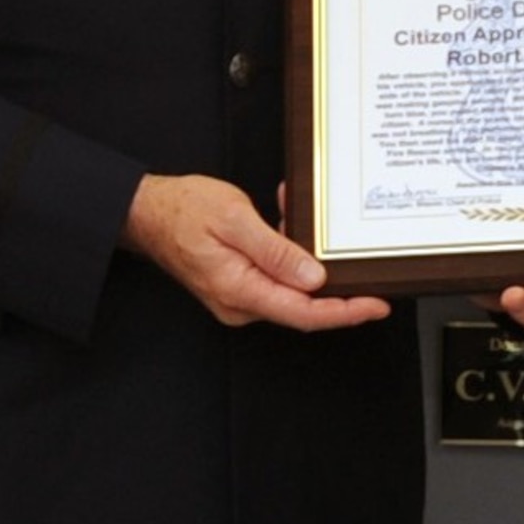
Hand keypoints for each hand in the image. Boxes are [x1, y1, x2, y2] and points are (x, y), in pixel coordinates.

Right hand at [122, 173, 390, 331]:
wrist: (146, 212)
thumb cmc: (183, 210)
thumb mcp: (234, 219)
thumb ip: (275, 251)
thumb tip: (314, 278)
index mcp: (240, 291)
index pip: (305, 313)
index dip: (346, 312)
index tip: (377, 305)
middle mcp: (240, 303)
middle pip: (304, 306)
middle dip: (335, 282)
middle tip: (366, 264)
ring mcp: (238, 296)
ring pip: (291, 287)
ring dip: (308, 256)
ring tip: (307, 214)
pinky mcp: (238, 285)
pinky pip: (275, 275)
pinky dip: (289, 249)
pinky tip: (286, 215)